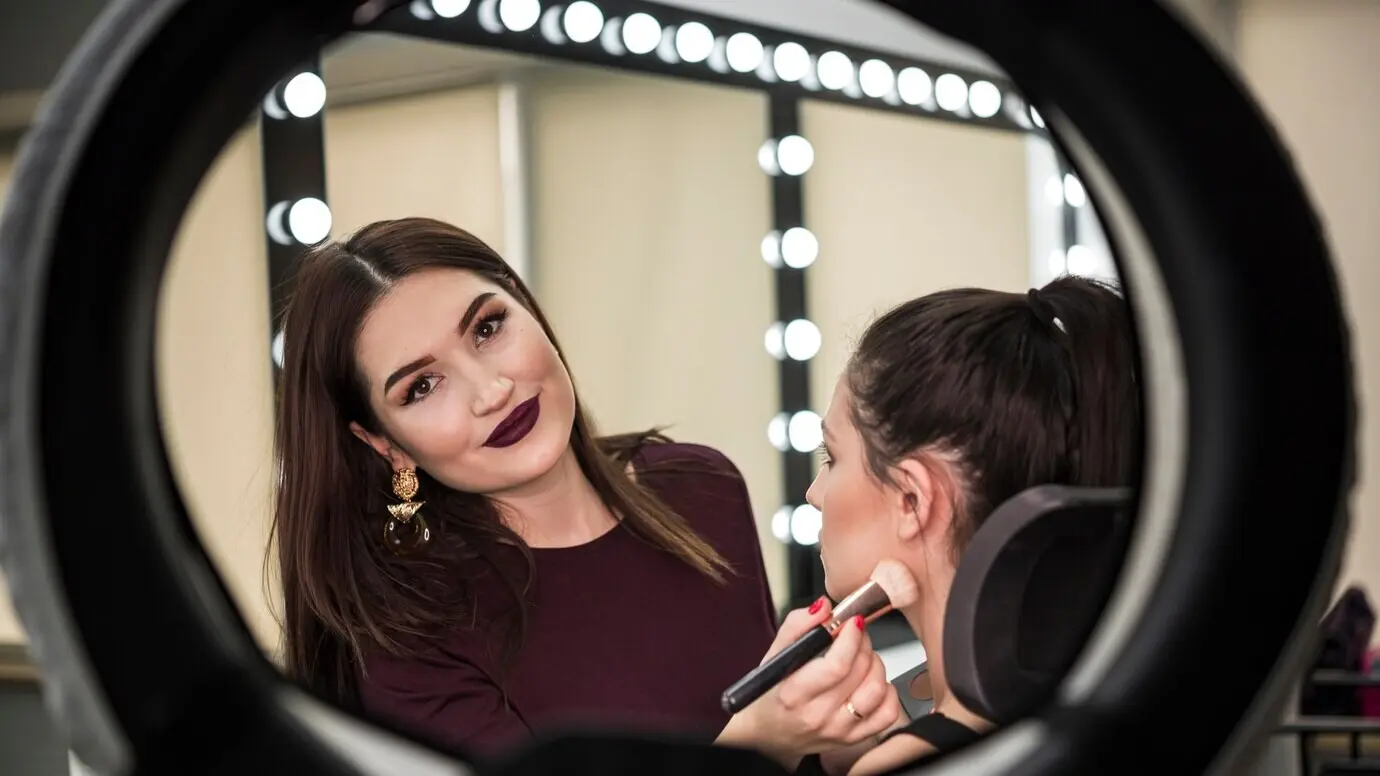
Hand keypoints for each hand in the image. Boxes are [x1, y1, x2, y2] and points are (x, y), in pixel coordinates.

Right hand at [718, 598, 901, 767]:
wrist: (768, 733)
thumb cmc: (770, 694)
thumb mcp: (774, 656)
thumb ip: (797, 626)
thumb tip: (824, 607)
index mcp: (794, 694)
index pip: (836, 666)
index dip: (851, 638)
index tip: (852, 621)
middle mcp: (818, 715)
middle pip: (859, 672)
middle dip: (862, 643)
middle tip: (855, 633)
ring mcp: (838, 730)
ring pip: (876, 690)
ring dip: (876, 664)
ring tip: (863, 656)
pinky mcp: (854, 739)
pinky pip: (887, 714)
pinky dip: (888, 692)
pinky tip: (872, 681)